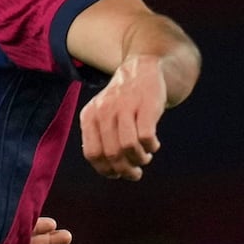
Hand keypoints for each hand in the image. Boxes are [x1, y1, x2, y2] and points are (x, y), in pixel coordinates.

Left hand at [80, 54, 167, 179]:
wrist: (142, 69)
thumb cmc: (123, 100)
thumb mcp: (103, 114)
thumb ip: (100, 138)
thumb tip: (111, 170)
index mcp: (89, 116)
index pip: (93, 154)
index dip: (106, 170)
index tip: (118, 174)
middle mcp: (104, 111)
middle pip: (112, 153)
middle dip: (126, 170)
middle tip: (136, 172)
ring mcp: (125, 107)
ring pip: (129, 147)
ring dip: (139, 160)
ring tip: (145, 158)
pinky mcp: (146, 105)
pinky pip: (146, 136)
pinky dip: (151, 147)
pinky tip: (153, 145)